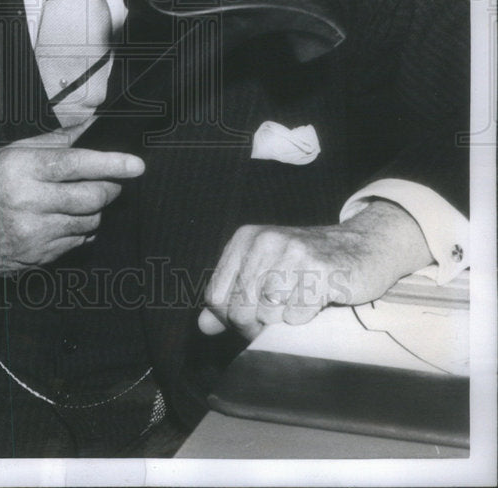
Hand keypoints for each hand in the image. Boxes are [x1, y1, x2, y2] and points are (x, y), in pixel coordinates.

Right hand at [0, 131, 144, 279]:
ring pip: (90, 221)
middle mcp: (28, 204)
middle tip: (110, 180)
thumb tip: (93, 127)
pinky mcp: (38, 257)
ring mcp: (33, 235)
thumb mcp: (12, 153)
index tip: (136, 164)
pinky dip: (81, 227)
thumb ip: (56, 142)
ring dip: (96, 208)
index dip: (111, 163)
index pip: (76, 164)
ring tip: (81, 197)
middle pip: (92, 198)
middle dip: (110, 187)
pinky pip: (78, 241)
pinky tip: (66, 217)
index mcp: (21, 170)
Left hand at [198, 200, 432, 340]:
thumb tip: (203, 326)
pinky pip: (296, 316)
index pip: (215, 296)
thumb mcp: (263, 272)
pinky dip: (305, 318)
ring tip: (298, 302)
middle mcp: (265, 241)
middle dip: (257, 325)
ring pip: (267, 314)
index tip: (250, 318)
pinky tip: (317, 300)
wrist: (363, 247)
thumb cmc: (307, 264)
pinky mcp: (319, 270)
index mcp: (245, 239)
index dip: (230, 319)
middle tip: (278, 315)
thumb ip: (231, 296)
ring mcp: (292, 254)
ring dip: (283, 320)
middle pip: (239, 310)